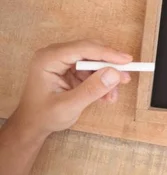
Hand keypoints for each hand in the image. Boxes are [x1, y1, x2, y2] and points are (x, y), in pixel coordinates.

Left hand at [8, 40, 131, 139]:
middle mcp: (56, 55)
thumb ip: (92, 90)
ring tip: (113, 96)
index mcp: (49, 59)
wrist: (33, 125)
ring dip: (107, 77)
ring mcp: (63, 61)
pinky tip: (106, 96)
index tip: (127, 61)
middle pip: (91, 51)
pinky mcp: (71, 69)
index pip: (83, 49)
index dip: (107, 53)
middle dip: (109, 66)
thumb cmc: (43, 116)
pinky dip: (101, 82)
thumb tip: (114, 74)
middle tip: (125, 78)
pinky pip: (92, 70)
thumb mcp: (69, 106)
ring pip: (94, 61)